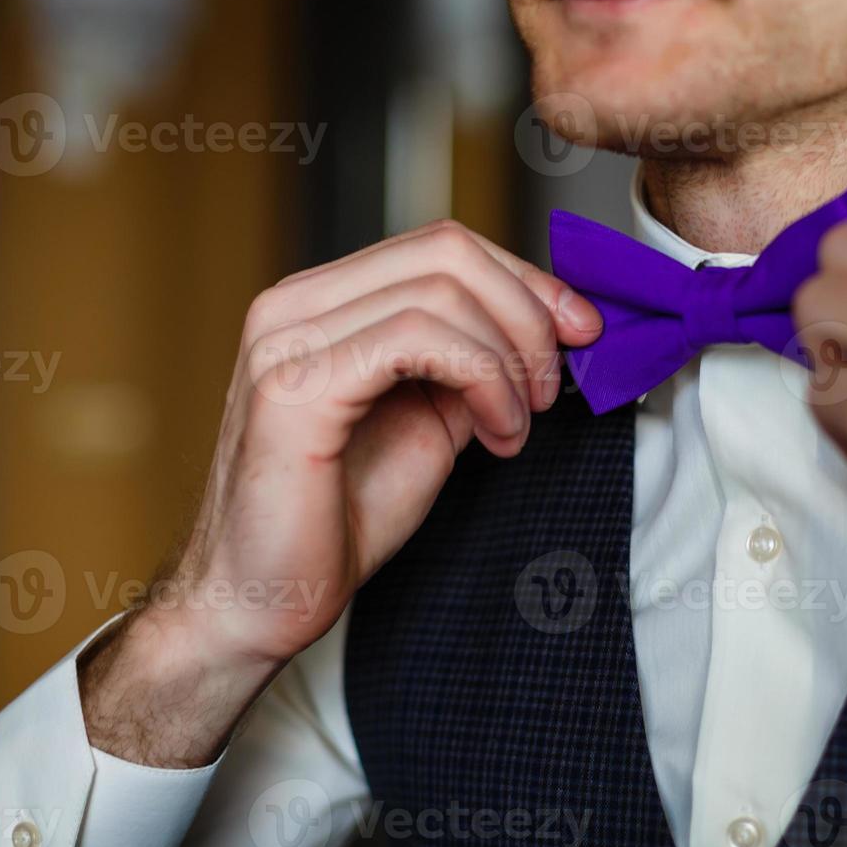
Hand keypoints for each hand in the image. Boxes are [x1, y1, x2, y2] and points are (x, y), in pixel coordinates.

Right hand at [79, 221, 601, 765]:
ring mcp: (286, 338)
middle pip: (448, 250)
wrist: (264, 601)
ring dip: (509, 358)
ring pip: (442, 289)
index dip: (526, 279)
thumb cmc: (337, 519)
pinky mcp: (294, 385)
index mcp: (323, 303)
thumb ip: (471, 363)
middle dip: (529, 312)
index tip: (582, 329)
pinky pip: (418, 338)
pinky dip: (485, 379)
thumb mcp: (430, 420)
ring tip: (516, 425)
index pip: (441, 245)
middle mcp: (295, 304)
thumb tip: (547, 328)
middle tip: (555, 385)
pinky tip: (497, 433)